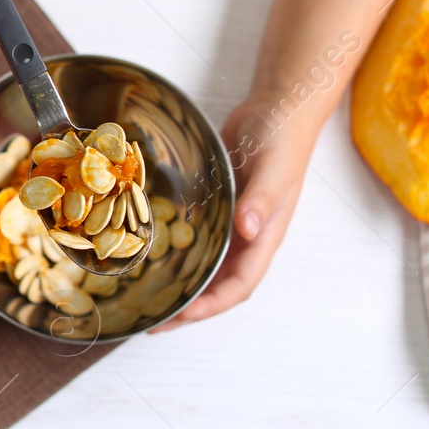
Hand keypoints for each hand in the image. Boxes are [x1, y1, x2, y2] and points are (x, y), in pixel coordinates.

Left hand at [151, 95, 317, 331]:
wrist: (277, 107)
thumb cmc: (283, 138)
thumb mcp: (275, 168)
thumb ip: (262, 199)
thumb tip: (248, 230)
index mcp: (264, 236)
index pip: (240, 284)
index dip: (212, 304)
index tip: (183, 315)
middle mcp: (246, 236)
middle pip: (217, 284)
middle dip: (188, 306)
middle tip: (152, 320)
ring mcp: (230, 222)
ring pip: (204, 264)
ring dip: (179, 282)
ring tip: (145, 297)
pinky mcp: (216, 205)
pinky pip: (195, 236)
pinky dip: (176, 249)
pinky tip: (149, 253)